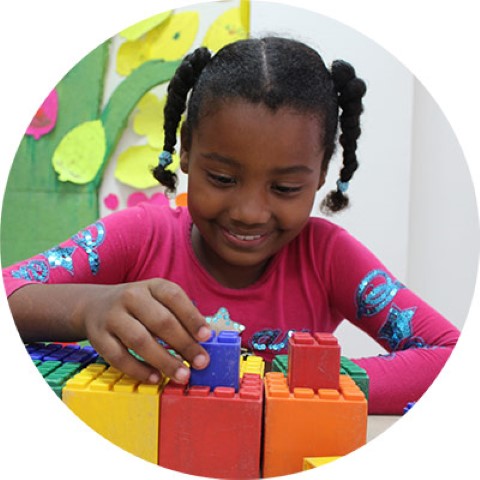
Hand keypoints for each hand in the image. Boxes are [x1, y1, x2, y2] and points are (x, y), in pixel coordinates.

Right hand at [78, 279, 211, 384]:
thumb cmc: (138, 306)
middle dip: (184, 344)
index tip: (206, 336)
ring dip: (164, 361)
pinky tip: (156, 378)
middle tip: (201, 362)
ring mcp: (113, 316)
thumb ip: (178, 316)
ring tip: (183, 374)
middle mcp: (131, 297)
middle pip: (160, 321)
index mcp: (151, 286)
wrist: (94, 305)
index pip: (174, 297)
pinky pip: (119, 357)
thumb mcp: (157, 300)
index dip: (191, 317)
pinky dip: (139, 370)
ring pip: (140, 340)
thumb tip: (201, 342)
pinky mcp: (99, 337)